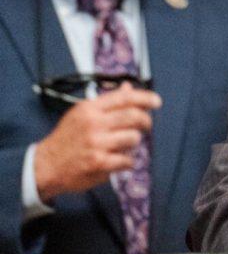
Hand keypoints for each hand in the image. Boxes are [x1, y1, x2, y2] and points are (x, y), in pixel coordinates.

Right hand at [33, 83, 161, 199]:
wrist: (45, 165)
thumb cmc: (67, 139)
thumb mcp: (82, 114)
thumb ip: (107, 102)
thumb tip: (129, 87)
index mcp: (89, 108)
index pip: (124, 97)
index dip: (145, 98)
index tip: (156, 101)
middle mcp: (93, 123)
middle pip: (133, 116)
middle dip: (146, 121)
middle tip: (146, 126)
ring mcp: (96, 143)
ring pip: (133, 137)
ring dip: (134, 142)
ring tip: (126, 145)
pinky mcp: (98, 162)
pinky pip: (127, 160)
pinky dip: (128, 161)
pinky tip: (120, 161)